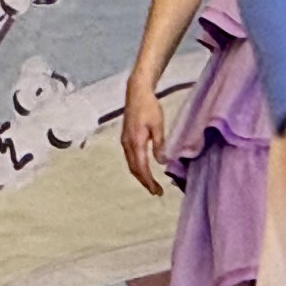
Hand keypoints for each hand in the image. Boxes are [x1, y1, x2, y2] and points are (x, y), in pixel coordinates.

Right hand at [119, 82, 169, 196]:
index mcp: (135, 142)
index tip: (157, 191)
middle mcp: (127, 144)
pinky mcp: (126, 138)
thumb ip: (159, 145)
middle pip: (134, 169)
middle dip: (144, 182)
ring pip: (131, 164)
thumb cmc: (149, 107)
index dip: (149, 181)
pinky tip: (145, 168)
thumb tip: (161, 162)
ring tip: (151, 184)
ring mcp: (125, 141)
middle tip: (156, 191)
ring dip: (140, 175)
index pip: (141, 168)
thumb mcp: (158, 125)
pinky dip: (137, 167)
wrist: (136, 93)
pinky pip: (130, 158)